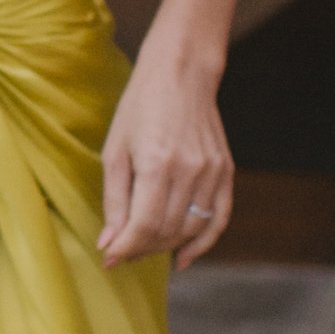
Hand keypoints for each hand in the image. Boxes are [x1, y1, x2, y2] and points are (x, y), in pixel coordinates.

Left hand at [97, 41, 233, 270]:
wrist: (182, 73)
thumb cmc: (140, 107)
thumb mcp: (115, 150)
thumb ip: (114, 200)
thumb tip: (109, 243)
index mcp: (157, 163)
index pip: (144, 226)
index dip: (125, 249)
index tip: (109, 259)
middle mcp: (190, 170)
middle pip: (167, 231)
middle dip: (141, 249)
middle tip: (121, 252)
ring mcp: (212, 172)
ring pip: (191, 229)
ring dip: (165, 247)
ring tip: (144, 248)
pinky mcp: (226, 171)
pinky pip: (219, 219)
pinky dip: (203, 243)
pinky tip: (183, 258)